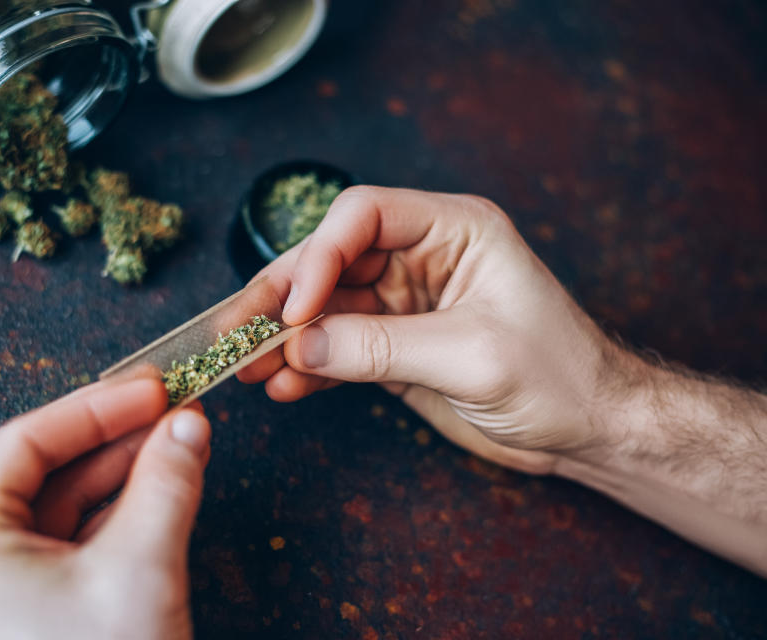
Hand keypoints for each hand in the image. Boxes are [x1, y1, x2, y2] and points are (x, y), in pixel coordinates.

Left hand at [0, 377, 211, 639]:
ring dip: (121, 472)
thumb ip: (167, 483)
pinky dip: (115, 511)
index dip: (94, 408)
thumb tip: (190, 424)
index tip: (150, 388)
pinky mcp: (26, 609)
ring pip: (61, 506)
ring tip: (178, 441)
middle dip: (115, 439)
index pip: (25, 443)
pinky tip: (160, 487)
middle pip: (44, 472)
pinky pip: (70, 541)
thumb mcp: (141, 567)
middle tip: (172, 409)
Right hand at [240, 186, 628, 473]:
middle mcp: (421, 258)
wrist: (590, 429)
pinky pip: (339, 349)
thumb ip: (381, 347)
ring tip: (243, 367)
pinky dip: (309, 368)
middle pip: (330, 261)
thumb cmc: (559, 375)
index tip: (294, 310)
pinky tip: (282, 387)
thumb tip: (301, 347)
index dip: (318, 256)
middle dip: (282, 298)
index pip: (362, 216)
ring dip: (285, 338)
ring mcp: (405, 304)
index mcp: (452, 230)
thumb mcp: (471, 355)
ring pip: (326, 308)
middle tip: (236, 332)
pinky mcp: (396, 348)